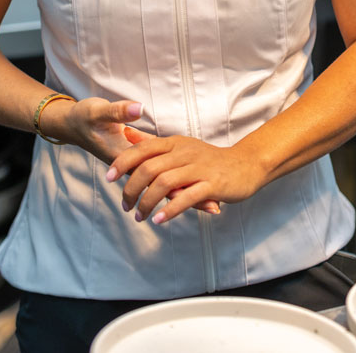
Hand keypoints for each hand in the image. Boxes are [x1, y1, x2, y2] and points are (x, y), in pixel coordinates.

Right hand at [45, 99, 219, 216]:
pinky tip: (194, 192)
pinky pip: (159, 177)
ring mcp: (135, 166)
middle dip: (188, 197)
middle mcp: (132, 166)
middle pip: (163, 186)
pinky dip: (176, 185)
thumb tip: (138, 109)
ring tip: (214, 207)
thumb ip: (119, 112)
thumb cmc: (84, 118)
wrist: (72, 123)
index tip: (198, 193)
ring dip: (186, 197)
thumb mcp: (98, 112)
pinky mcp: (137, 161)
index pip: (154, 175)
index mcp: (125, 155)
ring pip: (163, 186)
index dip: (175, 185)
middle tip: (215, 208)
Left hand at [109, 127, 267, 224]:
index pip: (142, 149)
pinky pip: (186, 198)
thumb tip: (127, 135)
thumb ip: (154, 145)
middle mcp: (185, 153)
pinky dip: (169, 210)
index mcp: (176, 143)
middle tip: (126, 206)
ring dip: (147, 202)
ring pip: (164, 184)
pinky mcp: (212, 185)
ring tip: (140, 216)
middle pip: (149, 168)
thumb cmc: (210, 159)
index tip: (108, 177)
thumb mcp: (181, 147)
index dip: (122, 162)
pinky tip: (159, 220)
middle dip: (131, 189)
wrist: (247, 165)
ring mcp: (199, 168)